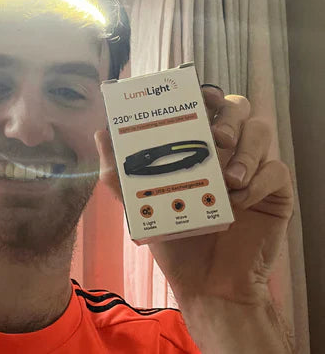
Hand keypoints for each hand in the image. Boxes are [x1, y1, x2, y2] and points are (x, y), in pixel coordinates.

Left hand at [94, 86, 293, 305]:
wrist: (206, 284)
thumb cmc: (175, 241)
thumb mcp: (140, 205)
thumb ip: (118, 173)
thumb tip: (100, 133)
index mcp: (198, 147)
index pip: (207, 106)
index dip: (206, 93)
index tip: (199, 95)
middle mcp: (227, 151)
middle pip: (238, 107)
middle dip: (228, 115)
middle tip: (216, 138)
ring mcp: (253, 169)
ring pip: (262, 131)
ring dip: (246, 150)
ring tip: (228, 179)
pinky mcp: (275, 192)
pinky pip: (277, 170)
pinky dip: (260, 180)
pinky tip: (241, 200)